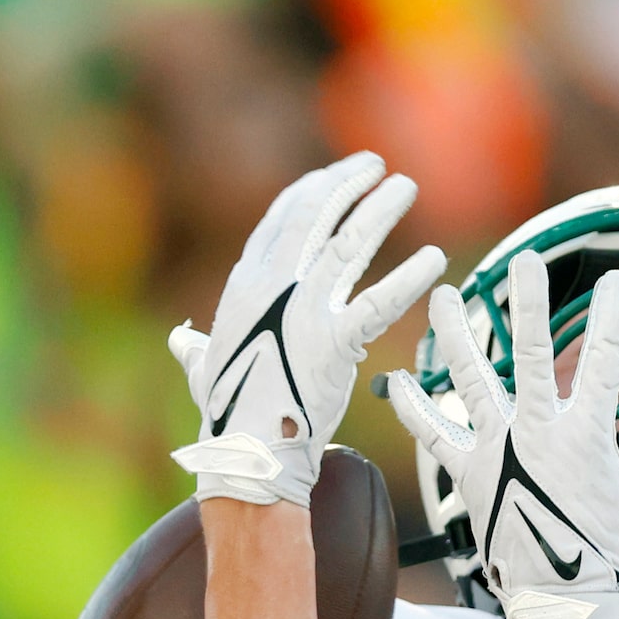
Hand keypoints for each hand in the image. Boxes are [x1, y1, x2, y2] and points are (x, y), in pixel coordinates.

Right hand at [168, 153, 443, 507]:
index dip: (315, 191)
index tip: (343, 174)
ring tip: (406, 186)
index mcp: (245, 285)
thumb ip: (196, 347)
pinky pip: (378, 303)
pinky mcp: (333, 344)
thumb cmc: (229, 415)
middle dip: (347, 184)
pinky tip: (434, 258)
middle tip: (379, 164)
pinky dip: (409, 279)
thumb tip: (184, 340)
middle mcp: (271, 287)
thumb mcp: (204, 368)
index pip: (282, 220)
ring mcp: (301, 312)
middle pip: (313, 217)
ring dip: (379, 210)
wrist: (248, 453)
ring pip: (346, 245)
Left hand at [384, 251, 618, 618]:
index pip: (604, 362)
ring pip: (471, 381)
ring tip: (443, 296)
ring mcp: (495, 451)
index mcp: (584, 435)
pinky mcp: (467, 475)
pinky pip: (434, 435)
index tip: (616, 279)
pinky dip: (414, 408)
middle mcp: (535, 433)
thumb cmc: (613, 552)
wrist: (561, 600)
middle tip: (525, 262)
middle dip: (529, 303)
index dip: (612, 318)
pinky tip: (396, 380)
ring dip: (457, 336)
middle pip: (530, 354)